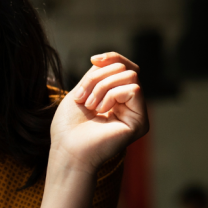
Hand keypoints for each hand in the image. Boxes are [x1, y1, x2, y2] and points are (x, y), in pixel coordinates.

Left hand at [51, 52, 148, 172]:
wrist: (67, 150)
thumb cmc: (68, 126)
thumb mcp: (82, 90)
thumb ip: (99, 74)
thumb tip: (109, 60)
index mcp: (116, 98)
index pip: (124, 67)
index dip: (112, 58)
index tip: (94, 60)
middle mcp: (129, 105)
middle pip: (125, 69)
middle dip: (98, 77)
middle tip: (82, 98)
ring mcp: (136, 114)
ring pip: (130, 76)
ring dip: (102, 86)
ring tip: (90, 106)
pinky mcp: (140, 122)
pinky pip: (134, 89)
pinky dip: (112, 95)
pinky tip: (101, 111)